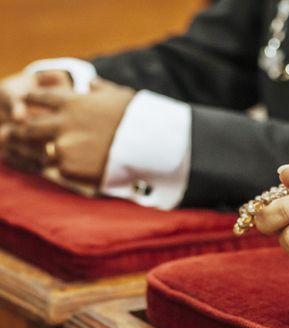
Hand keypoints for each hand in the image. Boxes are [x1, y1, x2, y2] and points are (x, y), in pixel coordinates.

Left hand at [3, 78, 134, 182]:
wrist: (150, 145)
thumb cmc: (138, 117)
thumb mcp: (119, 95)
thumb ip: (99, 89)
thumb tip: (90, 84)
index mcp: (71, 102)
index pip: (36, 97)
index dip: (32, 101)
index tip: (32, 106)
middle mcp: (62, 123)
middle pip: (28, 126)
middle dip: (25, 131)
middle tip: (26, 136)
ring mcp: (64, 147)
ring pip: (39, 151)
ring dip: (44, 154)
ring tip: (50, 158)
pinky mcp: (70, 168)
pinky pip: (57, 170)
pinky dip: (63, 170)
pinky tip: (72, 169)